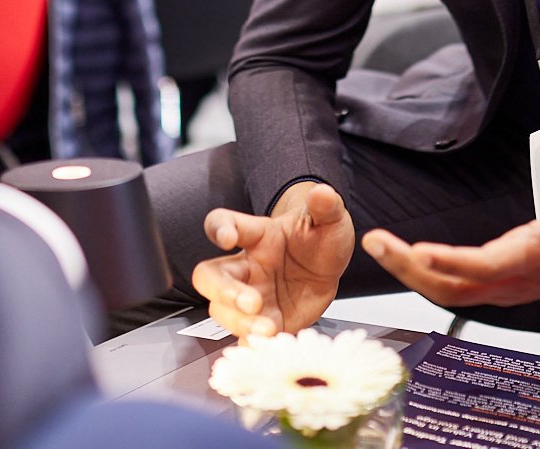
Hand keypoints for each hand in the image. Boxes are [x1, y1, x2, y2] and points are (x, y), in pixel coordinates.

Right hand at [193, 181, 353, 337]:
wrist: (330, 268)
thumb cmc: (319, 237)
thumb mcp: (329, 218)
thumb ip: (325, 207)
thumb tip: (322, 192)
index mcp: (255, 235)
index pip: (222, 223)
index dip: (219, 229)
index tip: (226, 237)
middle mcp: (245, 266)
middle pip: (209, 276)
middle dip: (223, 290)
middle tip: (250, 301)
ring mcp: (250, 296)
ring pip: (222, 310)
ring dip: (240, 322)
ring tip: (267, 328)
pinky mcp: (263, 322)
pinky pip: (245, 337)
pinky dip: (250, 345)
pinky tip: (265, 347)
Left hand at [359, 156, 539, 307]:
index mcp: (533, 259)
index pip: (483, 266)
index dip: (449, 261)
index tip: (416, 251)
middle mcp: (515, 279)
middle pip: (453, 286)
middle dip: (411, 269)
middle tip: (375, 244)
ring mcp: (508, 285)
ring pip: (452, 291)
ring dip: (414, 273)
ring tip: (382, 248)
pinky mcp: (506, 282)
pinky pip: (460, 287)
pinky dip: (431, 277)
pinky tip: (411, 261)